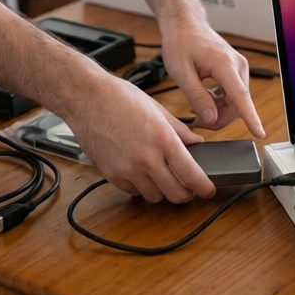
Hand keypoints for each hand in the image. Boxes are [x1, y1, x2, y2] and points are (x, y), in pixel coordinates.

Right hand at [64, 70, 216, 202]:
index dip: (203, 187)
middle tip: (188, 187)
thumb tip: (196, 144)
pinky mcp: (111, 175)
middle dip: (185, 194)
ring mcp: (127, 169)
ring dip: (162, 190)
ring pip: (154, 197)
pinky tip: (141, 171)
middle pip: (175, 194)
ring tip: (162, 175)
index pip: (191, 174)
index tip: (207, 190)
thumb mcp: (157, 109)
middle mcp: (146, 158)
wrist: (86, 98)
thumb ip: (179, 130)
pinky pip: (133, 191)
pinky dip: (141, 186)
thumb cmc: (120, 97)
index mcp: (162, 138)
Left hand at [159, 17, 265, 137]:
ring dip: (220, 112)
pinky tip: (206, 101)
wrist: (185, 24)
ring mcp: (239, 67)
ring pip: (236, 102)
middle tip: (198, 122)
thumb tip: (211, 118)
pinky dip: (221, 103)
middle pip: (238, 105)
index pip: (240, 96)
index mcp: (224, 64)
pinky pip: (234, 95)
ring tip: (198, 110)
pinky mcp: (236, 70)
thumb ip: (197, 96)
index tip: (259, 133)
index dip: (250, 117)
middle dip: (220, 119)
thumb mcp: (180, 72)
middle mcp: (237, 65)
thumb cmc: (181, 42)